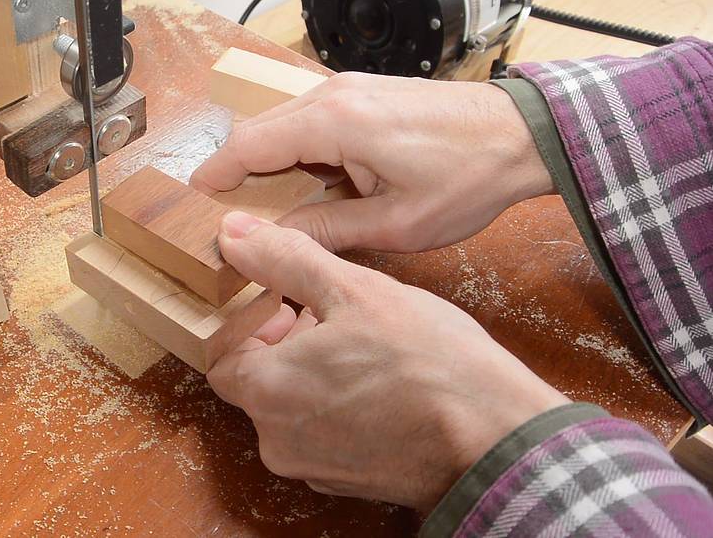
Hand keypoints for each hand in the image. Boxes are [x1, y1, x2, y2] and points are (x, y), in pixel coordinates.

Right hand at [191, 73, 553, 252]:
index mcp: (335, 123)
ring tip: (268, 206)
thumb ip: (325, 229)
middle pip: (260, 131)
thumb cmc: (467, 178)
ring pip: (285, 124)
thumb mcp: (393, 222)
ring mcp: (351, 89)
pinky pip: (312, 120)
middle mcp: (335, 95)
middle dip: (239, 172)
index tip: (195, 201)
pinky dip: (298, 150)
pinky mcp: (365, 95)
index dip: (216, 174)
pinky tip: (308, 184)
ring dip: (270, 162)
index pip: (250, 144)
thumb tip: (274, 238)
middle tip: (228, 214)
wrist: (521, 136)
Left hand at [208, 211, 567, 509]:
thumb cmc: (427, 363)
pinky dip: (336, 405)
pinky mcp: (347, 481)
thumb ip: (285, 259)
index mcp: (266, 391)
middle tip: (325, 316)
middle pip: (256, 383)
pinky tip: (378, 381)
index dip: (248, 324)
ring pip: (291, 409)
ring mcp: (312, 467)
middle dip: (284, 344)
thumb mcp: (353, 290)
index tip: (282, 303)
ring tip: (359, 344)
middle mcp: (278, 439)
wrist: (494, 436)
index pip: (221, 355)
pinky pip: (323, 435)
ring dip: (311, 373)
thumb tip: (235, 234)